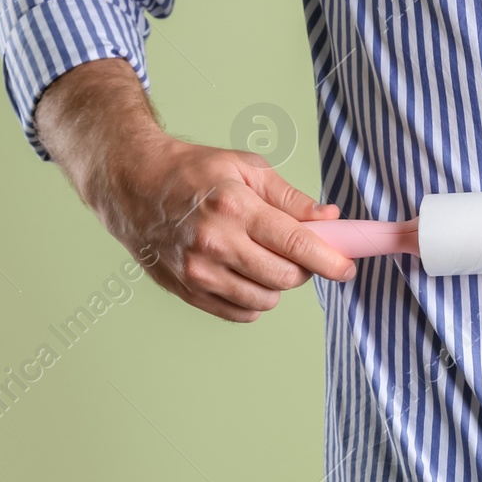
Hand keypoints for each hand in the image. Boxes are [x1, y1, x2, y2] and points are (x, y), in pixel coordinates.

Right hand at [35, 58, 354, 321]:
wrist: (133, 185)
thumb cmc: (192, 172)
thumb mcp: (246, 168)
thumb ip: (291, 198)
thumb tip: (329, 220)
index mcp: (234, 207)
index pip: (296, 244)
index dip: (330, 260)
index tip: (347, 267)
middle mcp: (215, 243)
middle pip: (285, 278)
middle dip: (303, 268)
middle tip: (296, 250)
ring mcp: (198, 271)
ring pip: (265, 299)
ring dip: (276, 284)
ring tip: (261, 257)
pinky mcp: (187, 290)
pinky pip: (240, 312)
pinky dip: (253, 299)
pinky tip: (244, 274)